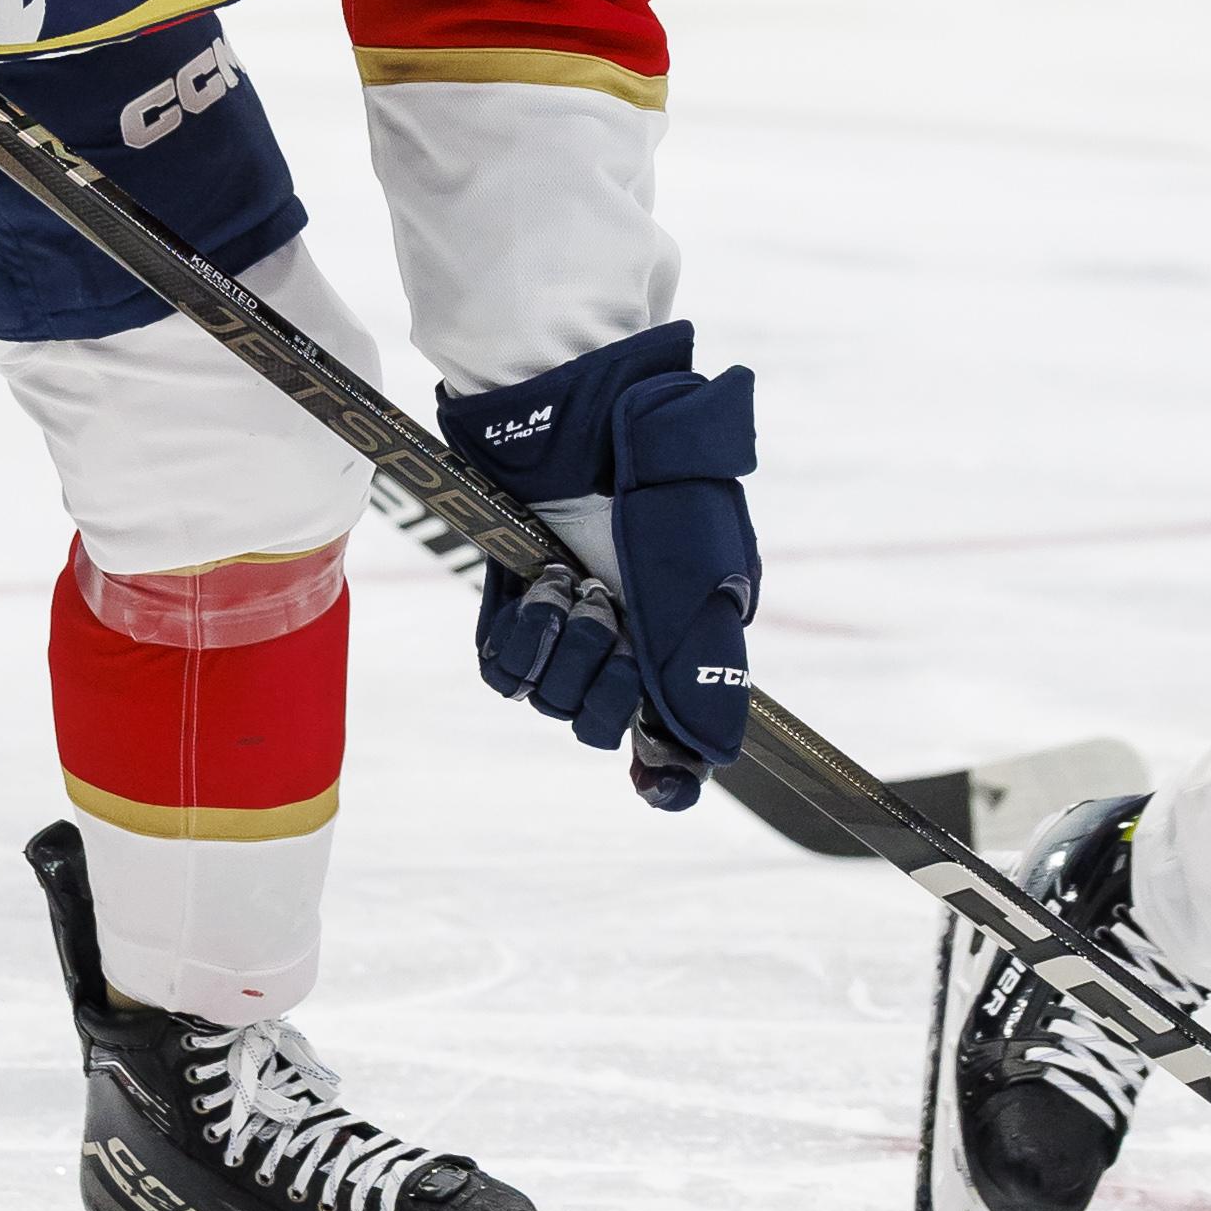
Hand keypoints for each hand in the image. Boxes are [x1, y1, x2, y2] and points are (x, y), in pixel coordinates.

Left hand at [438, 322, 760, 807]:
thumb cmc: (663, 496)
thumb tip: (707, 761)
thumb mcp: (703, 584)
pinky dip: (524, 636)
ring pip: (550, 701)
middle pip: (600, 726)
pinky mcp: (514, 611)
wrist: (593, 428)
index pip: (674, 744)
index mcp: (684, 647)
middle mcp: (626, 648)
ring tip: (574, 584)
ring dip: (564, 648)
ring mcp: (567, 632)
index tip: (654, 782)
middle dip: (605, 683)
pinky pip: (504, 670)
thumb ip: (702, 678)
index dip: (666, 773)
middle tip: (611, 614)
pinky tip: (542, 586)